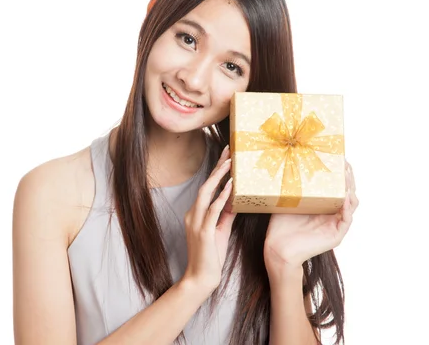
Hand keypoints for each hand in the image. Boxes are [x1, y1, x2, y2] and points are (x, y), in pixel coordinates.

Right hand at [182, 145, 236, 292]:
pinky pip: (213, 210)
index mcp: (195, 214)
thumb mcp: (220, 231)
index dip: (216, 171)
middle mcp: (192, 214)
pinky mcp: (203, 231)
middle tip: (229, 151)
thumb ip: (226, 215)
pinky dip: (222, 197)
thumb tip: (235, 199)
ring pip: (206, 193)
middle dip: (217, 167)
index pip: (206, 188)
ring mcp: (196, 222)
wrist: (200, 278)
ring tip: (230, 163)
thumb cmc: (210, 256)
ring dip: (219, 177)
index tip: (226, 157)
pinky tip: (231, 187)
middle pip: (205, 185)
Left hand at [264, 160, 358, 271]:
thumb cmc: (280, 226)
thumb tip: (287, 163)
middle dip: (348, 178)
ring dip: (350, 190)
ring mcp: (335, 225)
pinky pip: (346, 220)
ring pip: (351, 205)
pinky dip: (348, 208)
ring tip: (347, 177)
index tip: (339, 158)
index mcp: (323, 205)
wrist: (277, 248)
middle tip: (345, 164)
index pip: (336, 187)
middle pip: (348, 193)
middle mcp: (332, 214)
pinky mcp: (336, 236)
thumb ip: (292, 186)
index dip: (340, 174)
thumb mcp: (287, 201)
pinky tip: (347, 197)